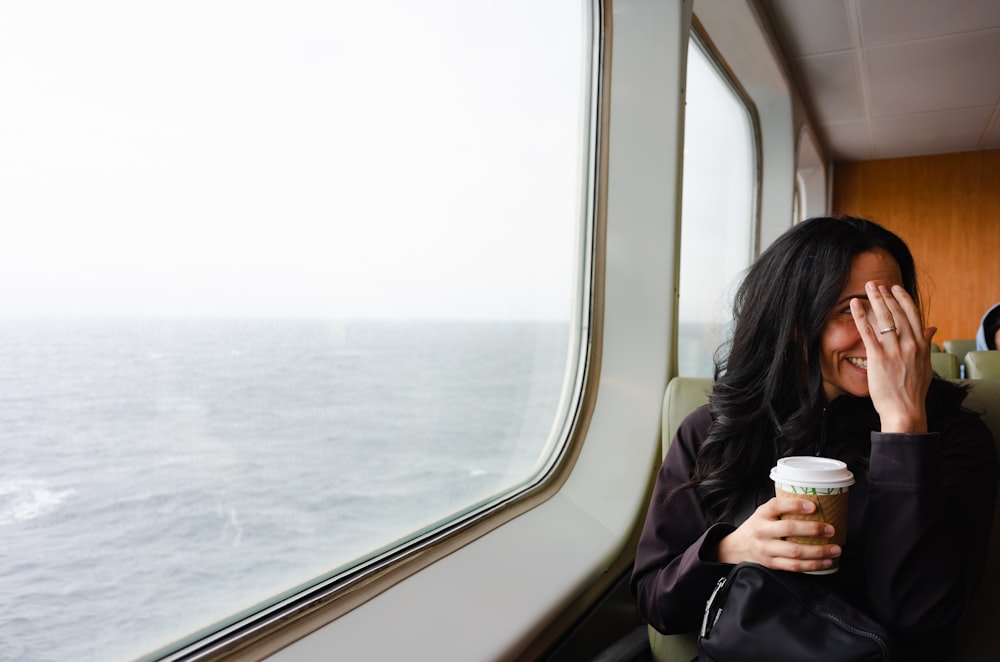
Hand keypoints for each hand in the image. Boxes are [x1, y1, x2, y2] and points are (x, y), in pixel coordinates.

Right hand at [716, 497, 840, 571]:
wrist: (737, 547)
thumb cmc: (757, 527)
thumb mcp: (763, 514)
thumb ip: (782, 511)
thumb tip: (817, 506)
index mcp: (761, 514)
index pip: (776, 505)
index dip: (795, 505)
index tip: (813, 506)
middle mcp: (762, 530)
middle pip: (788, 529)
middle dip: (813, 529)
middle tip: (831, 530)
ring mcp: (766, 549)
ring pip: (795, 551)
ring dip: (818, 551)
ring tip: (835, 549)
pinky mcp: (772, 564)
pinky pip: (794, 566)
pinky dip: (813, 565)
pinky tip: (826, 562)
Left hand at [849, 282, 932, 432]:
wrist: (905, 411)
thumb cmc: (913, 392)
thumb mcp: (925, 366)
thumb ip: (927, 345)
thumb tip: (932, 328)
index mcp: (921, 345)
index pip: (913, 315)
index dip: (903, 299)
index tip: (895, 289)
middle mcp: (910, 344)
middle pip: (897, 313)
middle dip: (886, 296)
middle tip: (876, 284)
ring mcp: (894, 350)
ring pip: (884, 318)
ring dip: (875, 300)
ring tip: (867, 288)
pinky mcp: (878, 357)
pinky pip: (867, 332)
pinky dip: (861, 316)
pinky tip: (855, 304)